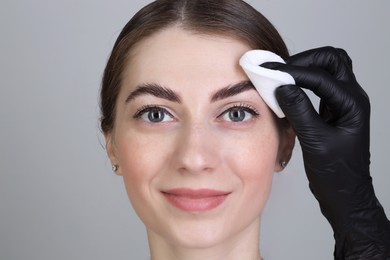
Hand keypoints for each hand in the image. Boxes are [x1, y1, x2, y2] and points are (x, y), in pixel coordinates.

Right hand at [262, 47, 389, 258]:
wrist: (344, 193)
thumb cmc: (336, 174)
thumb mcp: (315, 141)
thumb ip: (299, 111)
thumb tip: (281, 86)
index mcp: (352, 104)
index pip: (320, 77)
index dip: (293, 72)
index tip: (269, 72)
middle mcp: (351, 98)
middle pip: (332, 61)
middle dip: (304, 60)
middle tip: (279, 69)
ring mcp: (343, 104)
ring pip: (328, 70)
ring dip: (305, 68)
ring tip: (282, 76)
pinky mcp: (333, 111)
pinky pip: (320, 85)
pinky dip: (303, 82)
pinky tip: (288, 91)